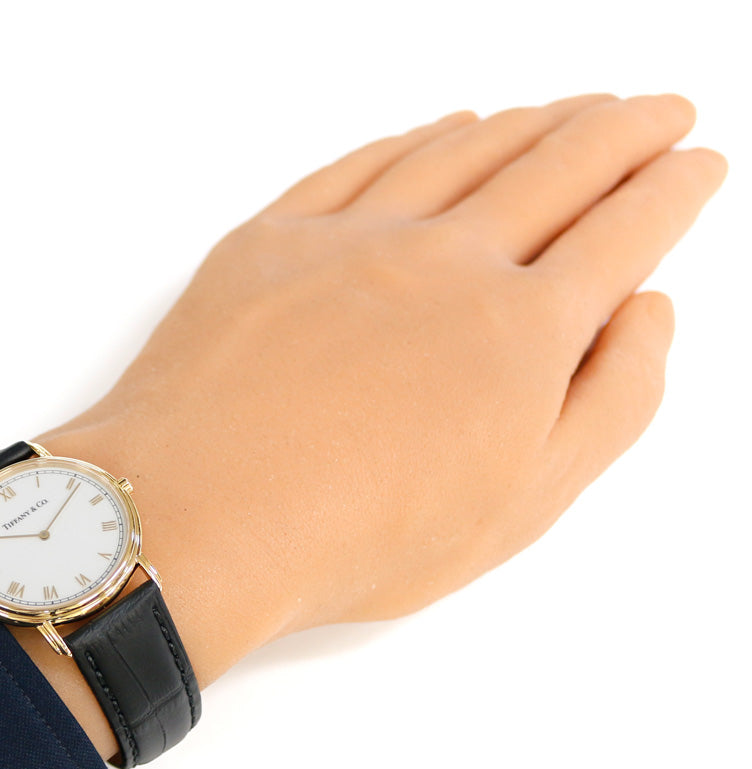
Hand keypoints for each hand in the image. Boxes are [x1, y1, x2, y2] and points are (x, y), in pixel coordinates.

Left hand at [35, 94, 724, 690]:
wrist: (198, 517)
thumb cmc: (359, 534)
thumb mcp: (521, 505)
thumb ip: (608, 402)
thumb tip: (645, 308)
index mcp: (520, 329)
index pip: (623, 233)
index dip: (671, 192)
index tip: (695, 164)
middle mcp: (446, 260)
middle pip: (558, 166)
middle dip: (623, 131)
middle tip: (659, 108)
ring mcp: (355, 237)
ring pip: (466, 150)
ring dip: (532, 121)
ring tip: (569, 109)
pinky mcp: (275, 237)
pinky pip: (365, 161)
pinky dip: (420, 137)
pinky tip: (445, 127)